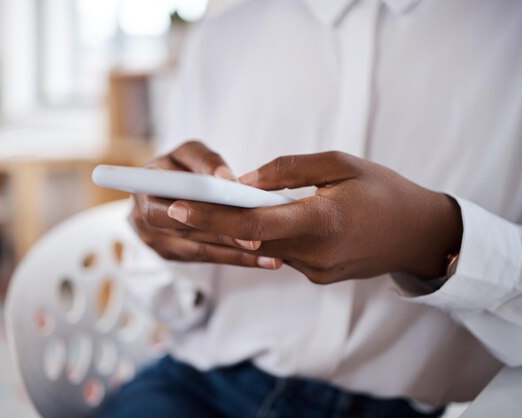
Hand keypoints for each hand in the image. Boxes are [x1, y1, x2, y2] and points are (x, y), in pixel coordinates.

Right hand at [130, 141, 282, 269]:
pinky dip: (237, 259)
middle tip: (259, 240)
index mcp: (143, 192)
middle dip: (225, 236)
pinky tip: (266, 260)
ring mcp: (159, 244)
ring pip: (202, 251)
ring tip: (272, 258)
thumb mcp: (189, 153)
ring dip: (238, 255)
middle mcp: (144, 222)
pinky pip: (210, 259)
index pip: (169, 206)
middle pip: (189, 233)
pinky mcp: (177, 256)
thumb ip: (205, 161)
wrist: (165, 189)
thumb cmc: (180, 166)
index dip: (200, 209)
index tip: (234, 209)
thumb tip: (227, 178)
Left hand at [166, 151, 462, 283]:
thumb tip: (245, 181)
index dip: (211, 216)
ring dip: (244, 228)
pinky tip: (275, 219)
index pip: (252, 223)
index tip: (177, 207)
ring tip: (222, 204)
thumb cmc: (384, 191)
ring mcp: (317, 271)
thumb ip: (288, 171)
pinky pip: (284, 254)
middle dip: (215, 221)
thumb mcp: (340, 164)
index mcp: (320, 221)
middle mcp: (315, 254)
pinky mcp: (320, 277)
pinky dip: (272, 237)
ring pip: (266, 247)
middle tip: (182, 202)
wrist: (420, 234)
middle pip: (250, 238)